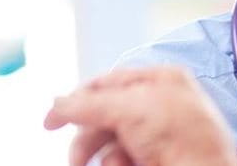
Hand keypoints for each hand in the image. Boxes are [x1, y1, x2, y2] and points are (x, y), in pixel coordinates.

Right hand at [43, 66, 236, 165]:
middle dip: (87, 138)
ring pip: (108, 143)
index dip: (76, 100)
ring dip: (101, 157)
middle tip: (76, 159)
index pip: (107, 83)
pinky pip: (120, 159)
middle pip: (103, 116)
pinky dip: (116, 164)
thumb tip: (57, 105)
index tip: (51, 120)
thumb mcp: (130, 109)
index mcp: (161, 80)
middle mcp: (160, 105)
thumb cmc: (185, 138)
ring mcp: (158, 136)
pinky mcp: (155, 160)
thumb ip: (89, 104)